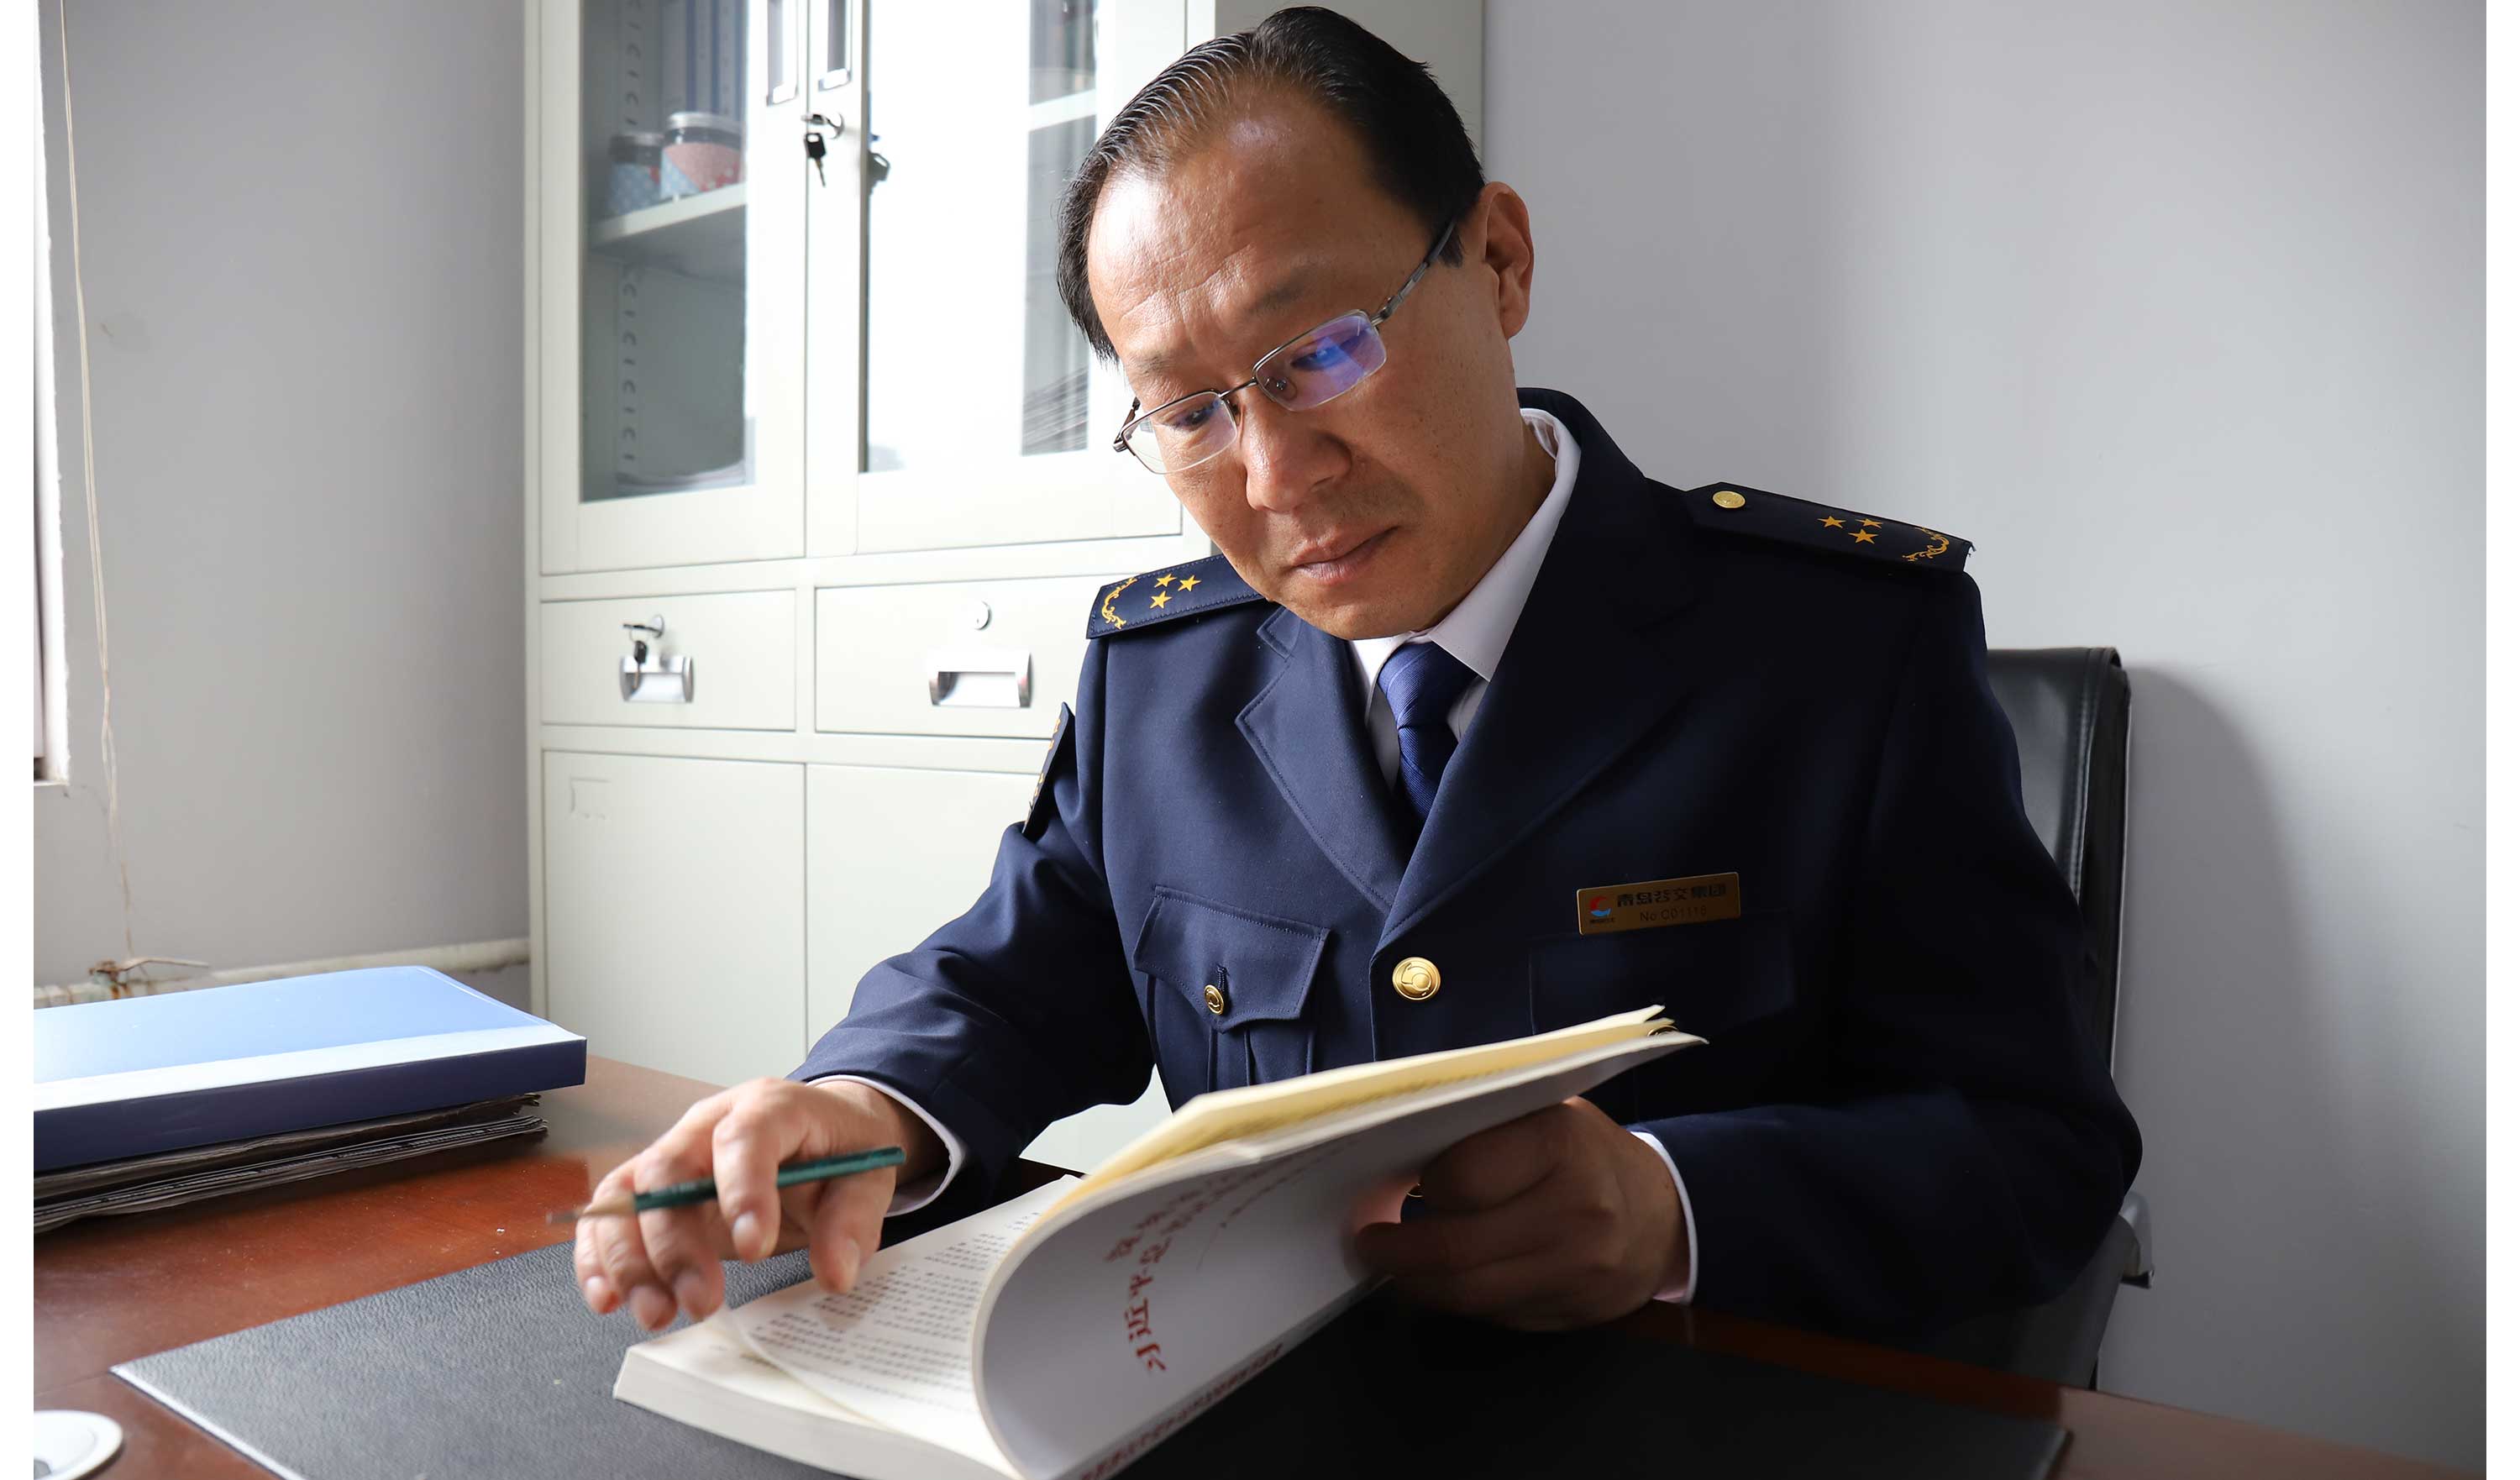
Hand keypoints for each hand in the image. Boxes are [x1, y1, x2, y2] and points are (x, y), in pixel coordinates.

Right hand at [573, 1077, 943, 1329]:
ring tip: (655, 1314)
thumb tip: (836, 1273)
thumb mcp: (868, 1178)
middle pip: (669, 1170)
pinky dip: (600, 1258)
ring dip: (631, 1260)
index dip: (742, 1190)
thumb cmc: (839, 1151)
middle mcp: (708, 1124)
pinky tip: (608, 1300)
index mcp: (769, 1107)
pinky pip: (611, 1217)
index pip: (744, 1136)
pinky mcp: (653, 1190)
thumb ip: (854, 1222)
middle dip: (676, 1243)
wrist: (822, 1134)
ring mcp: (674, 1154)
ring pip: (628, 1195)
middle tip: (701, 1302)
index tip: (754, 1250)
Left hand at [1352, 1096, 1683, 1330]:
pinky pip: (1491, 1316)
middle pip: (1455, 1249)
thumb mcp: (1542, 1114)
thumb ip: (1481, 1128)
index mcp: (1560, 1142)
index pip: (1461, 1178)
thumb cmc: (1582, 1152)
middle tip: (1369, 1240)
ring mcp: (1577, 1270)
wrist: (1662, 1215)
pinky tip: (1443, 1279)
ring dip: (1416, 1282)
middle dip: (1396, 1250)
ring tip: (1393, 1262)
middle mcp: (1576, 1209)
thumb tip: (1391, 1148)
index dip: (1425, 1184)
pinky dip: (1456, 1300)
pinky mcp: (1573, 1315)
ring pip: (1466, 1294)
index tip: (1404, 1180)